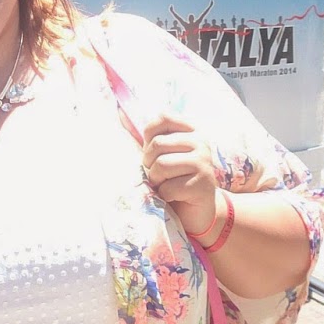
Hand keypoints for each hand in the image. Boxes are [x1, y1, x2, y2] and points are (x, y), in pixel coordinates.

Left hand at [142, 115, 219, 236]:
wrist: (196, 210)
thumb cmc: (174, 179)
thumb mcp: (160, 154)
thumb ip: (146, 135)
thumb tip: (118, 112)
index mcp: (191, 131)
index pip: (163, 118)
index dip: (150, 138)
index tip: (156, 154)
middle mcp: (201, 142)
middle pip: (157, 144)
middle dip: (150, 164)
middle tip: (160, 175)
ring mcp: (204, 163)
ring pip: (162, 166)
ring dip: (157, 180)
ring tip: (166, 184)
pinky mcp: (203, 185)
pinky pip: (169, 188)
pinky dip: (165, 196)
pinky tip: (175, 197)